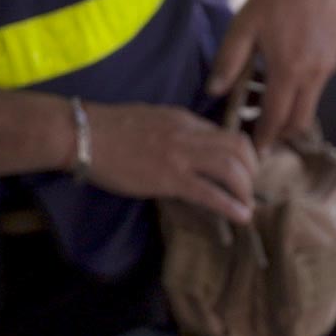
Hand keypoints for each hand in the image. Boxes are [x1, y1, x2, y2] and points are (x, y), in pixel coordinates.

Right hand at [83, 103, 258, 223]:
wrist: (83, 134)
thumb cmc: (108, 128)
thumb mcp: (151, 120)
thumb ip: (174, 131)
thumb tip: (188, 148)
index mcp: (184, 119)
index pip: (226, 133)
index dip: (242, 153)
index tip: (245, 169)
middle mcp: (189, 134)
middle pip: (238, 147)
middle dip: (252, 169)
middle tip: (249, 188)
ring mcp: (180, 156)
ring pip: (231, 168)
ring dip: (245, 189)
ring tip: (247, 206)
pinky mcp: (169, 178)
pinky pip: (210, 192)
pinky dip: (231, 205)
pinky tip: (241, 216)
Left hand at [209, 0, 335, 149]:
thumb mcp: (244, 26)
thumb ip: (228, 62)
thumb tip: (213, 92)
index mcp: (288, 70)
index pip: (275, 119)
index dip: (262, 138)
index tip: (253, 151)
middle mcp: (312, 75)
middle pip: (298, 123)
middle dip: (279, 134)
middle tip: (259, 133)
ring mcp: (327, 67)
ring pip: (309, 106)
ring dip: (289, 111)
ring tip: (264, 99)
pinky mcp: (333, 58)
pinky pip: (316, 88)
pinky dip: (299, 93)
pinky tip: (282, 76)